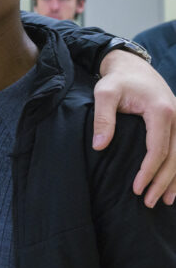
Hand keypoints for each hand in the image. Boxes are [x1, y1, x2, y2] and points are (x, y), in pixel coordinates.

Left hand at [94, 50, 175, 207]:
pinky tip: (174, 184)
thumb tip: (99, 147)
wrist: (132, 65)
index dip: (148, 171)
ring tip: (166, 201)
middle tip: (149, 202)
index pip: (157, 149)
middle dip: (163, 182)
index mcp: (161, 110)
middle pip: (175, 156)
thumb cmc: (116, 80)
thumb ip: (103, 119)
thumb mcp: (104, 94)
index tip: (136, 188)